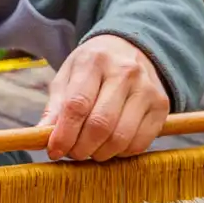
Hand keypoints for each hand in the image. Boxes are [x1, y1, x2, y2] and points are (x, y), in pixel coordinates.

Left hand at [42, 34, 170, 161]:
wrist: (132, 48)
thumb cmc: (94, 67)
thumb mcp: (68, 76)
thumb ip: (56, 106)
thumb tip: (41, 135)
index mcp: (95, 61)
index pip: (77, 105)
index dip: (64, 134)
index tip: (54, 151)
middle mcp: (125, 72)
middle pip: (100, 125)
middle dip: (81, 148)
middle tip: (73, 153)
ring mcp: (147, 89)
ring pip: (121, 138)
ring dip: (100, 154)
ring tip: (91, 149)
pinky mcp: (162, 105)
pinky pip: (140, 143)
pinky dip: (121, 152)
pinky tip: (111, 145)